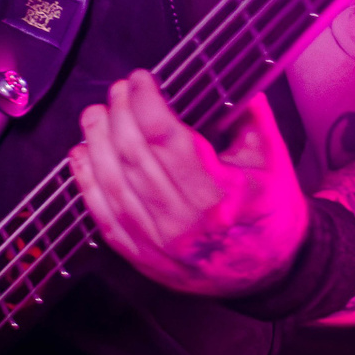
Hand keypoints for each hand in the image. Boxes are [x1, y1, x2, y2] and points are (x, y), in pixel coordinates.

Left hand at [69, 69, 308, 297]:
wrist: (271, 275)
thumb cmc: (270, 214)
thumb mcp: (273, 162)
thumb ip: (253, 118)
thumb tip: (236, 81)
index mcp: (219, 194)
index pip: (164, 137)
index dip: (144, 101)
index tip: (139, 79)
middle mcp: (184, 222)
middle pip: (133, 156)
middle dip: (119, 114)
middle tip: (117, 91)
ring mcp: (159, 243)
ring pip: (112, 184)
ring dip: (96, 142)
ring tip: (94, 115)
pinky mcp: (143, 257)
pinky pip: (104, 216)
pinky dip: (86, 183)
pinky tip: (81, 155)